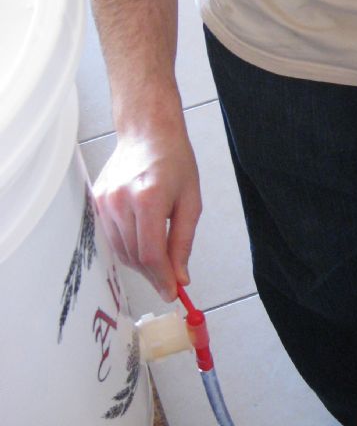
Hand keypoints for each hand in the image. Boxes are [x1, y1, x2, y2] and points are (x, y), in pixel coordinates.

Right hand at [93, 122, 200, 301]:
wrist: (147, 133)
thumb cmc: (174, 161)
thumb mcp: (191, 201)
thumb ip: (183, 242)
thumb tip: (180, 276)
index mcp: (148, 199)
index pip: (151, 254)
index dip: (162, 278)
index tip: (172, 292)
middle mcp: (121, 202)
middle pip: (135, 257)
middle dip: (154, 275)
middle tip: (169, 282)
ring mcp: (104, 202)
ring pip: (121, 251)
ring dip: (141, 263)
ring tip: (160, 261)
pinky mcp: (96, 201)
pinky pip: (111, 237)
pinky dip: (128, 247)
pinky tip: (143, 242)